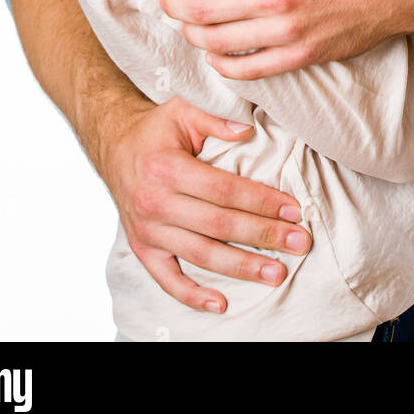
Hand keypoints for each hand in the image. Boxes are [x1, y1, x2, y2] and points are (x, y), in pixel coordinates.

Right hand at [98, 93, 310, 311]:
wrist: (114, 146)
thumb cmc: (156, 129)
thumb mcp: (182, 109)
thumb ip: (215, 117)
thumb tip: (247, 130)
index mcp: (166, 167)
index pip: (224, 190)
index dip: (261, 201)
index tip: (293, 210)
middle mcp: (154, 202)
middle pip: (218, 225)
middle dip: (263, 235)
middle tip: (299, 243)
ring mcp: (148, 230)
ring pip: (201, 255)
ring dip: (242, 267)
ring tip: (276, 273)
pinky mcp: (142, 248)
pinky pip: (167, 279)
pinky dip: (193, 296)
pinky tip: (222, 304)